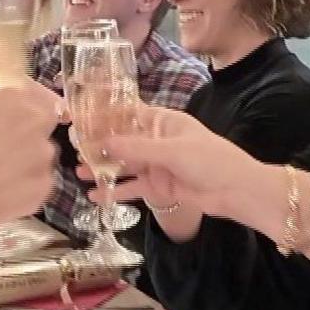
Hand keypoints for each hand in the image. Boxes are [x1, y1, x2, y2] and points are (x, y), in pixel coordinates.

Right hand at [0, 86, 60, 281]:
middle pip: (41, 120)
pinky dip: (26, 188)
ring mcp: (43, 153)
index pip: (25, 94)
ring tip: (0, 178)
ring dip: (28, 161)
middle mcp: (31, 120)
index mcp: (7, 98)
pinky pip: (39, 182)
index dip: (17, 110)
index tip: (6, 121)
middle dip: (29, 132)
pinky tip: (3, 196)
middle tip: (5, 150)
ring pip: (42, 153)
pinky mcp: (46, 184)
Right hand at [85, 105, 261, 219]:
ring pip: (124, 165)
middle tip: (73, 148)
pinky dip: (115, 191)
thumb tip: (103, 143)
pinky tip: (95, 195)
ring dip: (103, 169)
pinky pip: (132, 187)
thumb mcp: (172, 151)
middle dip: (99, 145)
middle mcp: (157, 141)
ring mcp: (157, 165)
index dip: (106, 114)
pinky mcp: (159, 187)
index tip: (81, 115)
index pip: (129, 113)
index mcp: (163, 122)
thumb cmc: (211, 160)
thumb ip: (136, 149)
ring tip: (79, 172)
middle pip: (122, 141)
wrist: (237, 191)